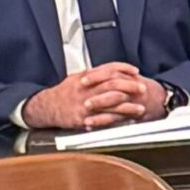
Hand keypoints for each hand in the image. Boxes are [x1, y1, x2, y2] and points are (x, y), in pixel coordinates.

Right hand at [21, 64, 164, 130]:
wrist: (46, 107)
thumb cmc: (64, 92)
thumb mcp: (77, 77)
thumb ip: (95, 73)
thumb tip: (113, 69)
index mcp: (85, 78)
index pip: (107, 69)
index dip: (123, 68)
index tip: (135, 71)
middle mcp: (85, 90)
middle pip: (111, 85)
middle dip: (129, 86)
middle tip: (143, 88)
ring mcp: (84, 105)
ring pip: (109, 104)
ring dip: (127, 106)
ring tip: (141, 108)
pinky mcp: (82, 119)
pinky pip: (102, 120)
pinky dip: (116, 120)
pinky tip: (127, 121)